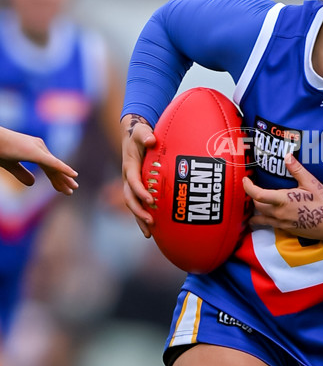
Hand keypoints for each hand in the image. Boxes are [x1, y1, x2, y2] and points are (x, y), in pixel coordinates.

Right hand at [0, 126, 77, 194]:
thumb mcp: (10, 165)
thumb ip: (21, 173)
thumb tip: (33, 184)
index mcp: (34, 150)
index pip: (49, 166)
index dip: (56, 178)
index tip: (62, 188)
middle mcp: (39, 147)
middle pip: (54, 166)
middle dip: (63, 179)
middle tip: (72, 190)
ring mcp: (38, 149)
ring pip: (55, 166)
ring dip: (65, 178)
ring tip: (73, 188)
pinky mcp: (35, 152)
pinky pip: (52, 162)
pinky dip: (63, 169)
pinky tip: (73, 174)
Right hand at [121, 114, 156, 236]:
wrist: (133, 137)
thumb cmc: (140, 134)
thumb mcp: (141, 132)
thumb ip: (145, 135)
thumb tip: (151, 140)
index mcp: (129, 166)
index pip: (133, 182)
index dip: (140, 191)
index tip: (151, 200)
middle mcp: (128, 178)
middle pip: (130, 199)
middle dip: (139, 211)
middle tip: (151, 222)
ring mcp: (131, 185)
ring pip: (132, 206)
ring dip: (139, 219)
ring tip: (149, 234)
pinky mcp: (136, 189)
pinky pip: (138, 205)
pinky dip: (142, 218)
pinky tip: (151, 230)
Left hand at [242, 152, 322, 247]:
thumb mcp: (311, 183)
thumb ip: (297, 170)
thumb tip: (287, 156)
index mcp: (283, 200)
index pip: (258, 195)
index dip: (248, 187)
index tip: (245, 180)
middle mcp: (279, 213)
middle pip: (257, 206)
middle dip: (253, 198)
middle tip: (253, 189)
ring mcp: (282, 224)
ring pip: (261, 218)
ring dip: (256, 211)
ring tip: (256, 204)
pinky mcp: (287, 230)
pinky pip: (271, 224)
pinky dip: (266, 219)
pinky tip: (270, 214)